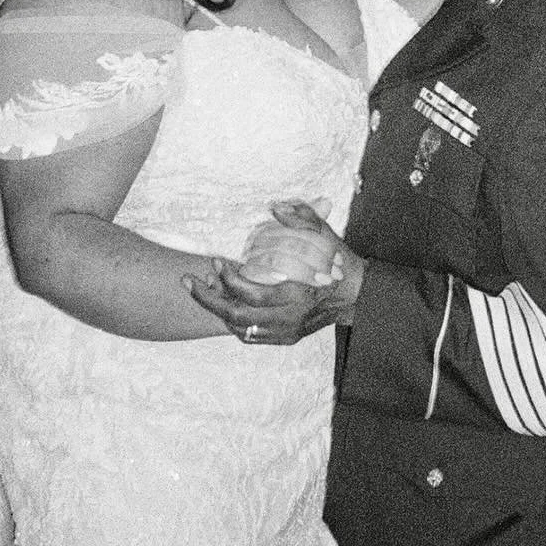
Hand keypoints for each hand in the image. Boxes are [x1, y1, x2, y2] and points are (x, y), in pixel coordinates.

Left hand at [184, 206, 363, 344]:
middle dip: (207, 300)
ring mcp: (286, 332)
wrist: (356, 296)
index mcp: (297, 294)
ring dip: (216, 310)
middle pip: (236, 317)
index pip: (251, 294)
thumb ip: (302, 218)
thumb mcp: (324, 234)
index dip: (228, 279)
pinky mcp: (285, 338)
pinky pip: (249, 336)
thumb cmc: (337, 263)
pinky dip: (232, 322)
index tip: (217, 261)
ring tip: (201, 289)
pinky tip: (222, 303)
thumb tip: (276, 207)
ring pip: (240, 329)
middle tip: (189, 280)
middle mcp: (290, 318)